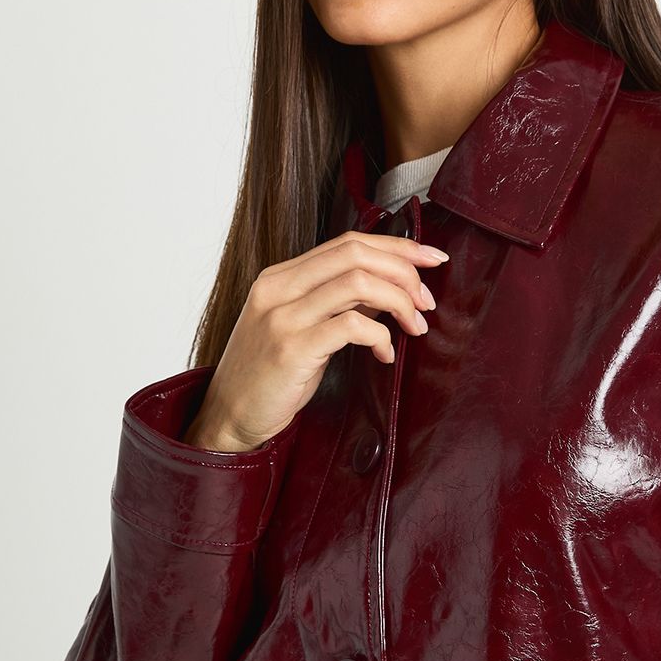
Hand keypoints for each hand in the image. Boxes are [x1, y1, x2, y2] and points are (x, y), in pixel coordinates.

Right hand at [184, 228, 450, 451]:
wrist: (228, 418)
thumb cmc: (270, 376)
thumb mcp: (301, 327)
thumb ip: (338, 302)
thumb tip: (390, 288)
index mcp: (281, 277)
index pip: (348, 242)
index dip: (397, 247)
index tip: (432, 259)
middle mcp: (279, 288)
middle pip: (356, 253)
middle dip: (404, 271)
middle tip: (427, 301)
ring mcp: (283, 316)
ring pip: (358, 282)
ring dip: (399, 303)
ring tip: (415, 328)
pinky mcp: (292, 348)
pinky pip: (352, 326)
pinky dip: (381, 338)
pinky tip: (385, 356)